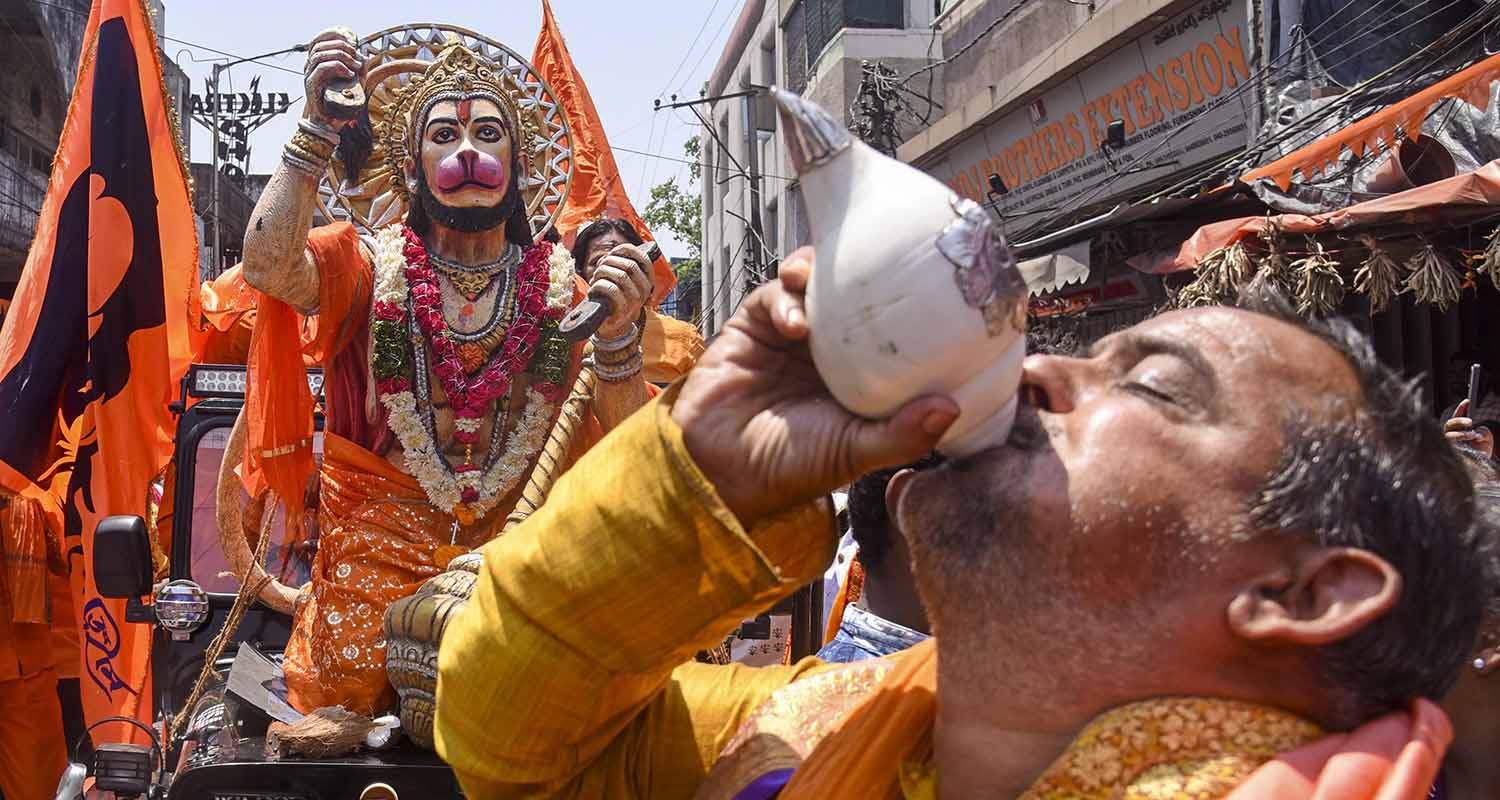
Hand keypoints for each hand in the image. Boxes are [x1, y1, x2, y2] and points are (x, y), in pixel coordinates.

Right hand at [303, 27, 358, 124]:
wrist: (330, 124)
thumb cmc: (341, 104)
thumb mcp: (355, 83)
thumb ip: (358, 68)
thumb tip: (362, 55)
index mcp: (318, 62)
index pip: (320, 39)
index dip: (334, 33)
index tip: (351, 37)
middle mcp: (310, 66)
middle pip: (321, 44)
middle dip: (343, 46)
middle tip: (357, 57)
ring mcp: (309, 74)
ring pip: (321, 54)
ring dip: (342, 56)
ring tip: (355, 67)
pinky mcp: (311, 84)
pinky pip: (321, 68)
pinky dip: (337, 67)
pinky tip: (350, 74)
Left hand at [591, 243, 653, 339]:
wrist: (612, 325)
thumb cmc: (614, 298)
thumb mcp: (622, 281)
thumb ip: (622, 266)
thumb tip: (610, 255)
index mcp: (648, 279)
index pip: (643, 258)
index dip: (625, 250)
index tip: (612, 253)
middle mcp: (646, 290)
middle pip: (629, 265)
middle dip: (609, 262)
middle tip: (599, 268)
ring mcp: (636, 301)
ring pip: (621, 276)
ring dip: (603, 273)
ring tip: (595, 278)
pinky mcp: (624, 310)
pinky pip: (612, 289)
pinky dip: (599, 285)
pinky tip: (593, 289)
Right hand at [671, 247, 957, 525]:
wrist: (718, 470)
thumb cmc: (789, 467)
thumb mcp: (854, 453)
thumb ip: (901, 434)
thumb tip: (952, 407)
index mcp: (858, 372)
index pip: (888, 327)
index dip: (906, 305)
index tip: (929, 289)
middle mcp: (826, 348)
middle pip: (851, 293)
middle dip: (863, 274)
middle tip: (876, 266)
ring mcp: (789, 333)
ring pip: (812, 284)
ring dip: (818, 275)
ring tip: (819, 284)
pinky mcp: (752, 325)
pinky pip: (772, 296)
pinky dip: (785, 301)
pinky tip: (793, 326)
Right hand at [1446, 399, 1493, 457]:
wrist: (1481, 466)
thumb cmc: (1481, 448)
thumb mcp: (1487, 437)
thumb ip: (1483, 432)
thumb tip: (1476, 435)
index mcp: (1459, 428)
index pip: (1457, 416)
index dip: (1461, 408)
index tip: (1468, 401)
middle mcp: (1451, 435)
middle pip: (1449, 424)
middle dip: (1459, 421)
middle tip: (1471, 422)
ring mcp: (1449, 445)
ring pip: (1448, 436)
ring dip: (1460, 434)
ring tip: (1472, 435)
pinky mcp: (1449, 454)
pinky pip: (1450, 448)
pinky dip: (1459, 446)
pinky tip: (1468, 447)